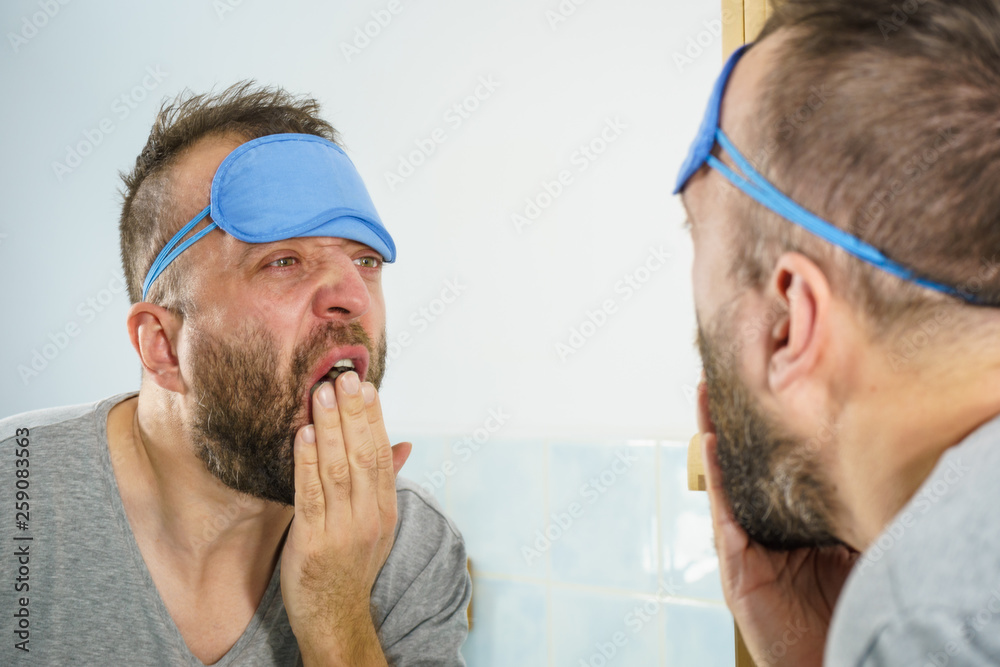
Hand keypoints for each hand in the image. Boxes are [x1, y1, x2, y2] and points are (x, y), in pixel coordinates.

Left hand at [280, 372, 410, 665]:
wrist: (335, 617)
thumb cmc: (350, 564)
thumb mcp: (376, 523)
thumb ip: (384, 481)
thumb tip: (403, 443)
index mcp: (385, 508)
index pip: (381, 453)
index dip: (373, 418)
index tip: (365, 385)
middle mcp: (369, 517)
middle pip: (363, 455)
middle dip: (353, 413)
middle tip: (344, 377)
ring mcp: (343, 530)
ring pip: (338, 468)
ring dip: (329, 427)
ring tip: (320, 394)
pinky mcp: (314, 543)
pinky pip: (311, 494)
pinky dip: (307, 462)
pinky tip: (303, 435)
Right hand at [698, 380, 856, 666]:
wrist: (835, 662)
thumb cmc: (849, 613)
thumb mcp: (856, 549)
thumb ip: (849, 513)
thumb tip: (865, 465)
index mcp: (793, 524)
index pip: (778, 468)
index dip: (768, 431)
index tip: (766, 386)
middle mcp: (766, 530)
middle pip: (745, 467)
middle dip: (731, 422)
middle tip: (721, 378)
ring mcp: (747, 547)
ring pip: (727, 482)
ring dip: (714, 438)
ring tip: (706, 395)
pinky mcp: (737, 567)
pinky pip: (726, 516)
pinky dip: (718, 479)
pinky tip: (713, 444)